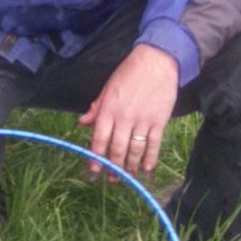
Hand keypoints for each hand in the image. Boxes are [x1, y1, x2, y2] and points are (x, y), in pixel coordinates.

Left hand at [77, 44, 177, 176]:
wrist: (156, 61)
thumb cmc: (129, 73)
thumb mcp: (107, 88)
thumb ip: (96, 107)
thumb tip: (82, 122)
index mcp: (108, 109)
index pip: (99, 138)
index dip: (96, 156)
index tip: (94, 169)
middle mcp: (124, 117)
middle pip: (117, 148)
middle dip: (113, 166)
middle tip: (112, 178)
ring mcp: (143, 120)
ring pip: (135, 150)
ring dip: (131, 166)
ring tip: (129, 177)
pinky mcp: (159, 121)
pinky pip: (154, 144)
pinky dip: (150, 158)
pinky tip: (147, 169)